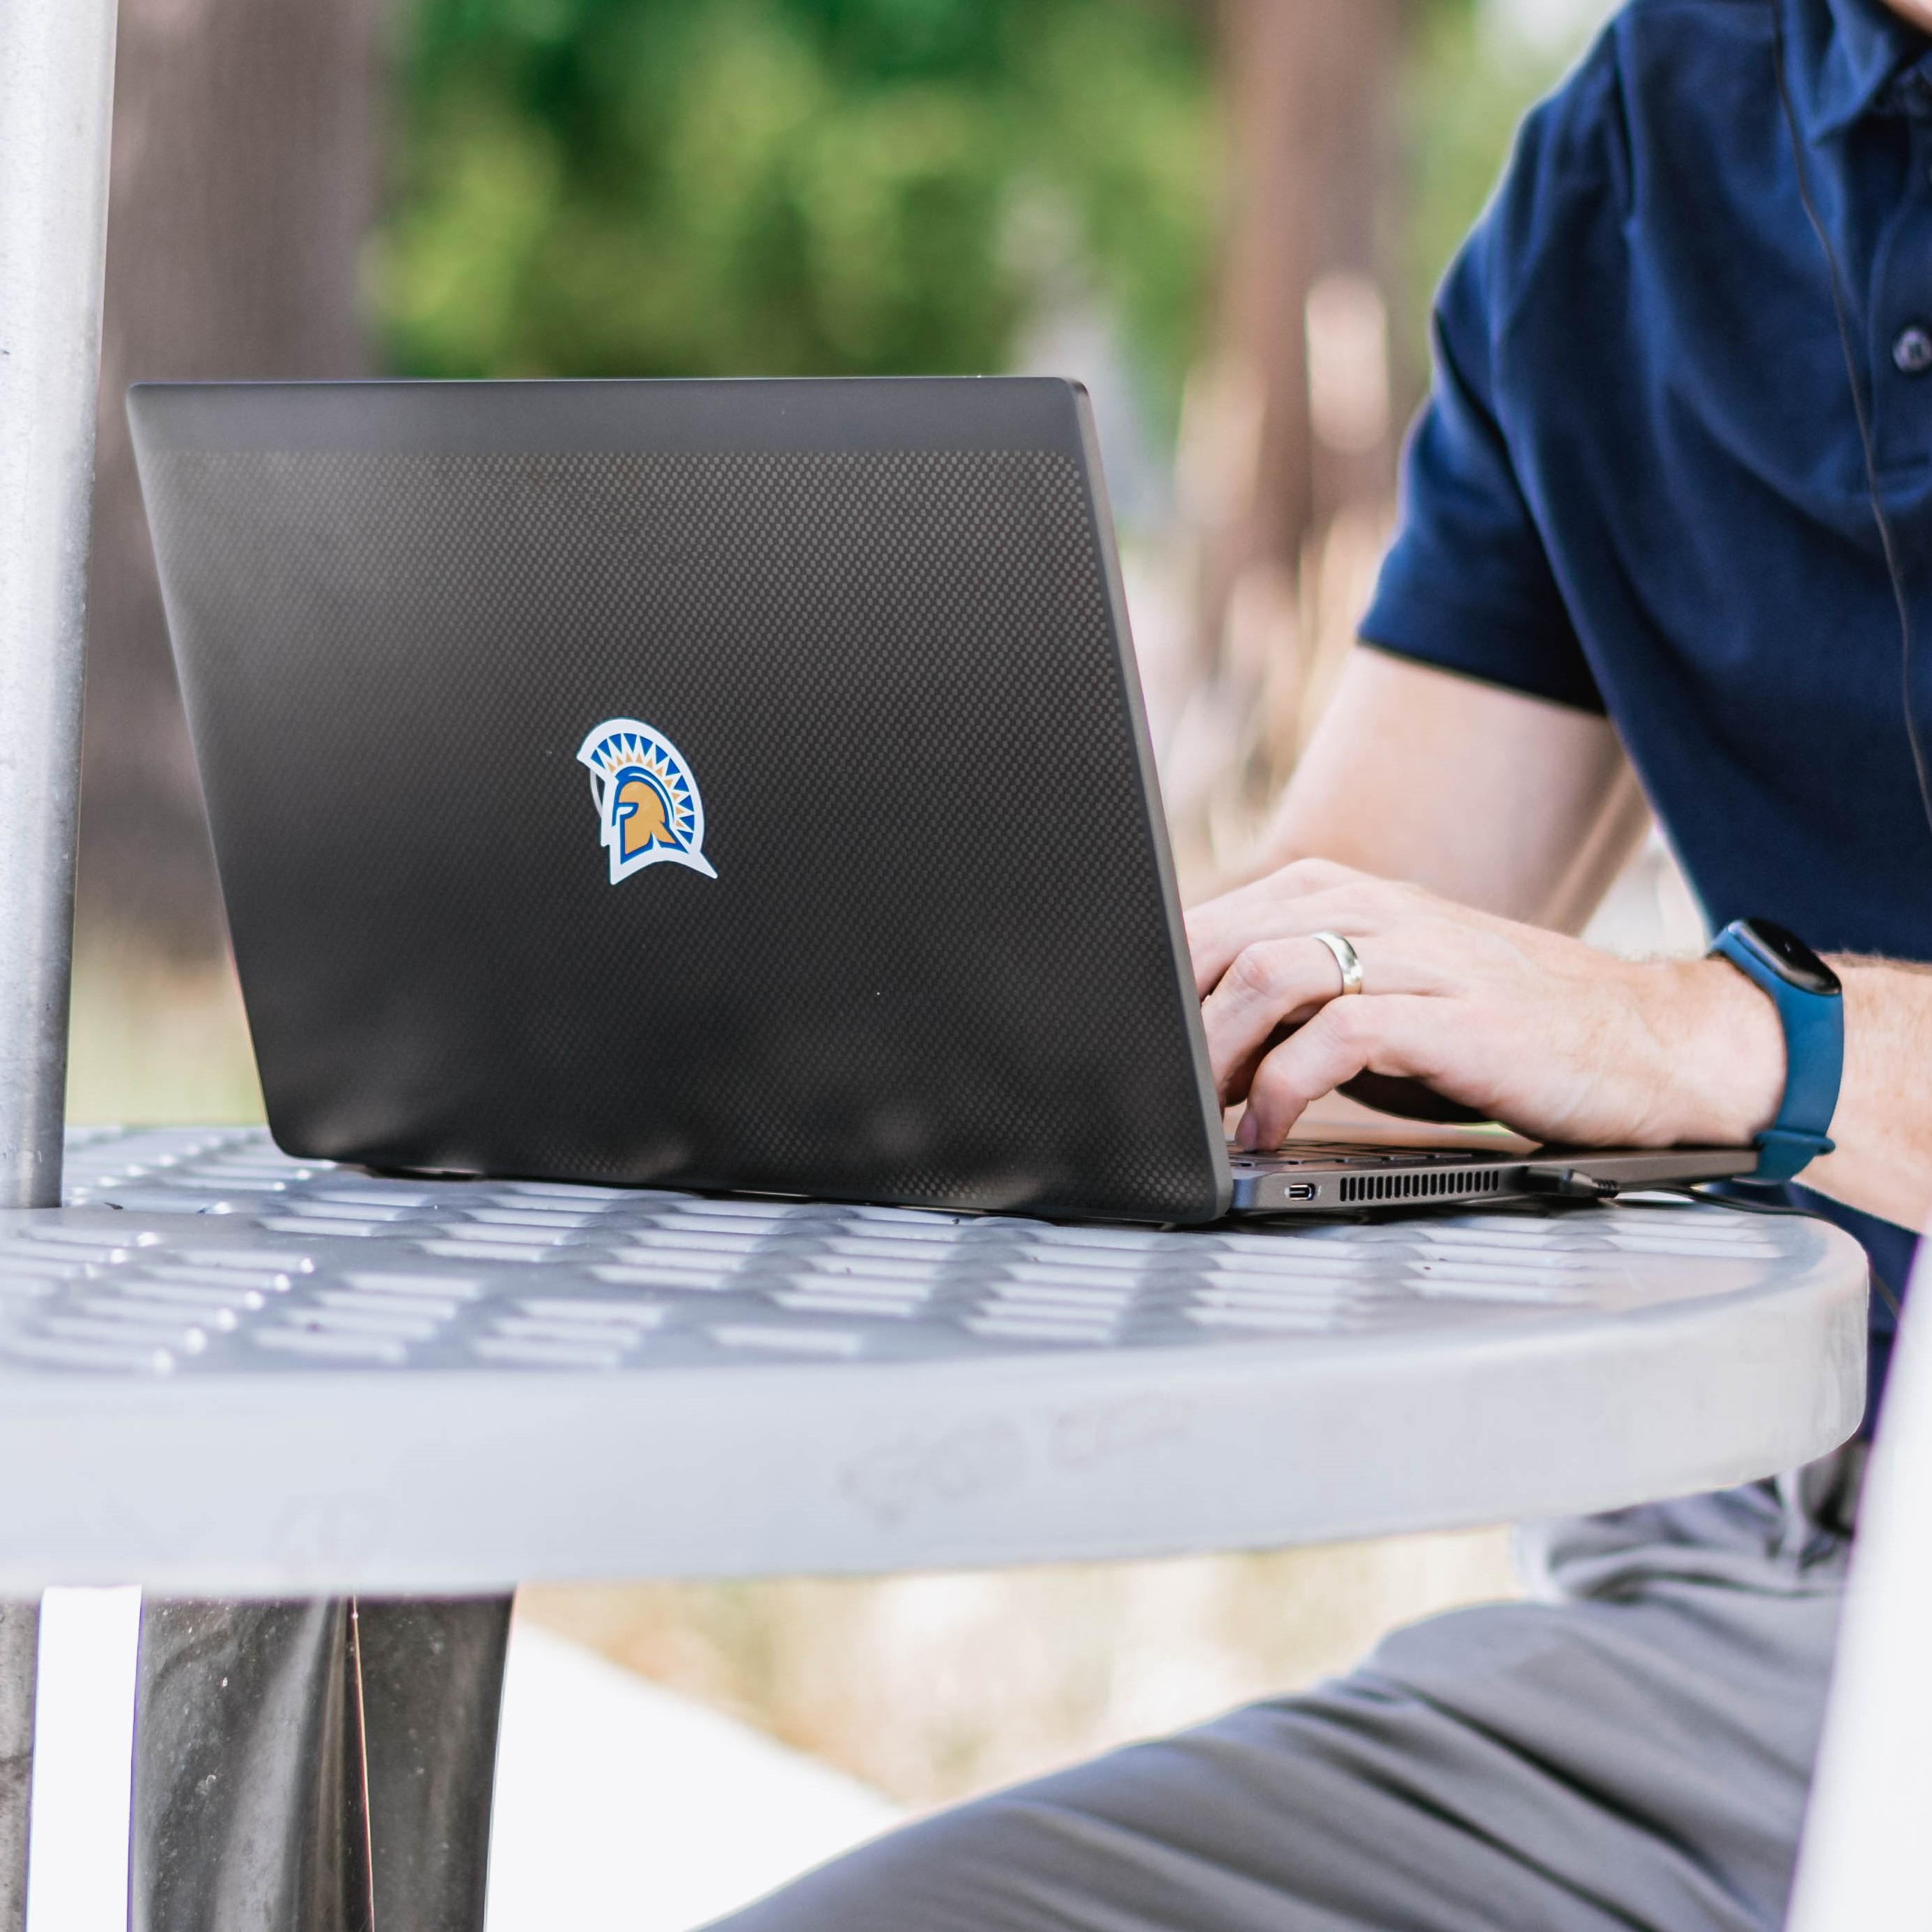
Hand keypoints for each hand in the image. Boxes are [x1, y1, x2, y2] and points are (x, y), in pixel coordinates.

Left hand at [1184, 859, 1785, 1150]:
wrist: (1643, 1044)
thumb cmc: (1496, 1029)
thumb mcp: (1378, 998)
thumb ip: (1293, 1003)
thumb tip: (1193, 1045)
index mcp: (1339, 894)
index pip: (1207, 922)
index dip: (1153, 990)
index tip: (1126, 1052)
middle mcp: (1370, 907)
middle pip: (1219, 942)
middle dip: (1169, 1024)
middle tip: (1150, 1092)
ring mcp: (1415, 954)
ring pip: (1265, 975)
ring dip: (1213, 1055)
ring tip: (1199, 1113)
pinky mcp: (1453, 1012)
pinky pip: (1337, 1033)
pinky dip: (1282, 1085)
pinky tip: (1267, 1127)